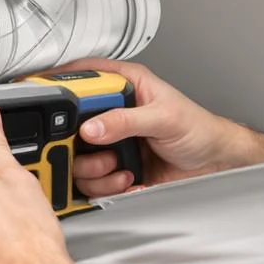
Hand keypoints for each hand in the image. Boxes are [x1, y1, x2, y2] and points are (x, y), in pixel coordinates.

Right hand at [64, 61, 263, 198]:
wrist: (213, 162)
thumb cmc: (197, 128)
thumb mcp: (163, 118)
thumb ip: (126, 120)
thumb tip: (92, 126)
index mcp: (123, 85)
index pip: (82, 76)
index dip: (61, 85)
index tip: (50, 101)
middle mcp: (112, 112)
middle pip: (69, 124)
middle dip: (78, 145)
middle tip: (99, 151)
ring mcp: (110, 141)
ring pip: (77, 159)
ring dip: (95, 171)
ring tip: (120, 169)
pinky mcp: (114, 167)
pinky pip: (93, 181)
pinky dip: (107, 186)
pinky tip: (128, 180)